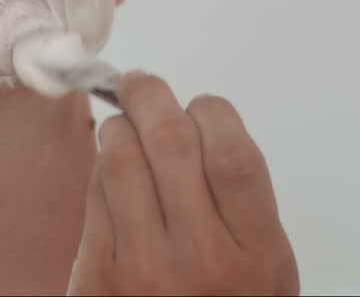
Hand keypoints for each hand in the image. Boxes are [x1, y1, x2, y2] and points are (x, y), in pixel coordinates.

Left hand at [68, 72, 298, 295]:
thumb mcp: (265, 268)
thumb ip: (241, 202)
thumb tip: (197, 123)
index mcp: (257, 257)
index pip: (233, 155)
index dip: (213, 112)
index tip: (204, 105)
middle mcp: (201, 260)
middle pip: (171, 142)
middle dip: (152, 95)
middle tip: (144, 83)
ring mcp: (143, 268)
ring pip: (121, 157)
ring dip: (120, 125)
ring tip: (125, 121)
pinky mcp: (97, 275)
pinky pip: (94, 192)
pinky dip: (101, 165)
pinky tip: (112, 165)